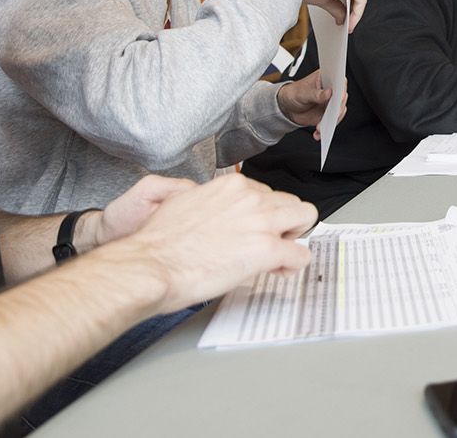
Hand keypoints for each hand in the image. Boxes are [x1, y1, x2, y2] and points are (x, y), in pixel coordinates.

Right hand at [101, 174, 318, 314]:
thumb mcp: (186, 203)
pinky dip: (293, 265)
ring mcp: (261, 222)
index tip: (255, 230)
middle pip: (292, 202)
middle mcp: (251, 198)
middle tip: (271, 243)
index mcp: (232, 186)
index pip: (267, 193)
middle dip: (285, 223)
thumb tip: (217, 213)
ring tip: (278, 256)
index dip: (264, 215)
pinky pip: (301, 255)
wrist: (150, 265)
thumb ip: (212, 204)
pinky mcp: (266, 250)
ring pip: (306, 218)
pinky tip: (278, 271)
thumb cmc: (160, 243)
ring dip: (294, 238)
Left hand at [277, 69, 349, 137]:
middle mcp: (332, 90)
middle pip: (342, 98)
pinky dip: (326, 129)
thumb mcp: (302, 92)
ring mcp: (331, 103)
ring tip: (320, 128)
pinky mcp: (329, 114)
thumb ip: (315, 93)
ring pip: (339, 112)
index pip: (339, 81)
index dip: (341, 88)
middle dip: (337, 109)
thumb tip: (328, 93)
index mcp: (327, 78)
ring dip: (331, 121)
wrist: (287, 107)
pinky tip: (318, 133)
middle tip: (330, 116)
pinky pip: (332, 122)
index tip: (339, 96)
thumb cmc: (294, 93)